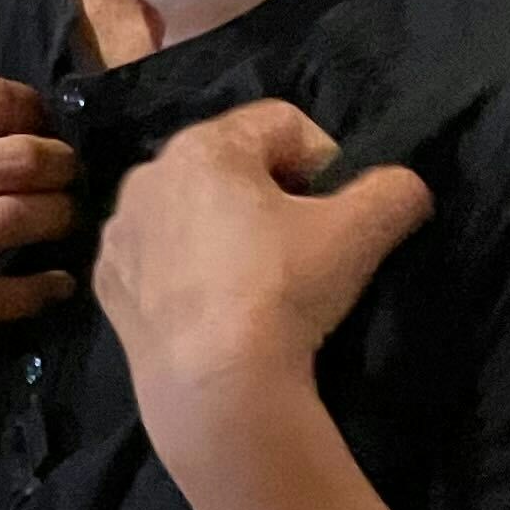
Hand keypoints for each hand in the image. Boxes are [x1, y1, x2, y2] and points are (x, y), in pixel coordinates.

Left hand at [93, 97, 434, 467]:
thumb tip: (401, 188)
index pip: (282, 123)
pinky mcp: (108, 286)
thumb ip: (394, 191)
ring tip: (255, 282)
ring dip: (224, 231)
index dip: (324, 160)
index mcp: (203, 145)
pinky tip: (214, 308)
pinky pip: (158, 259)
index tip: (337, 211)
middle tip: (301, 248)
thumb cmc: (283, 290)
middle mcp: (147, 175)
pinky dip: (186, 272)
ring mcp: (120, 233)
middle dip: (270, 195)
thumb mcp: (362, 230)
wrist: (213, 386)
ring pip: (189, 212)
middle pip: (229, 166)